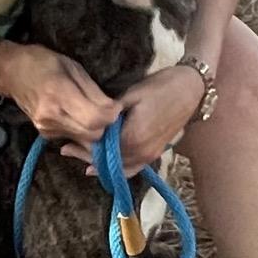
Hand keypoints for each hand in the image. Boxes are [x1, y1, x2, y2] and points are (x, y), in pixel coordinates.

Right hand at [0, 43, 120, 144]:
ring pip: (84, 139)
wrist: (11, 73)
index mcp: (58, 94)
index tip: (115, 105)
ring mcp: (46, 129)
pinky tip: (77, 115)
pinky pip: (73, 137)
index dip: (111, 115)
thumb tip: (114, 110)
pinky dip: (81, 129)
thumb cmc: (43, 63)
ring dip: (94, 128)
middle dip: (105, 124)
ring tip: (92, 110)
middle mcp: (51, 117)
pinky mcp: (45, 135)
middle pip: (92, 134)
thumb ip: (94, 92)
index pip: (95, 119)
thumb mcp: (73, 68)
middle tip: (107, 109)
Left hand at [61, 66, 202, 176]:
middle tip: (67, 150)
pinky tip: (102, 170)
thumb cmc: (159, 87)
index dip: (83, 147)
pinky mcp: (155, 154)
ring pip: (119, 168)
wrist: (190, 89)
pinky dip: (117, 171)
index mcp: (133, 137)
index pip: (101, 150)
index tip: (67, 143)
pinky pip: (133, 169)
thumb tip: (89, 123)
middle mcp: (141, 152)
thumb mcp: (130, 96)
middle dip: (86, 157)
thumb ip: (109, 114)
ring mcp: (150, 156)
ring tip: (80, 158)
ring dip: (100, 164)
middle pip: (108, 162)